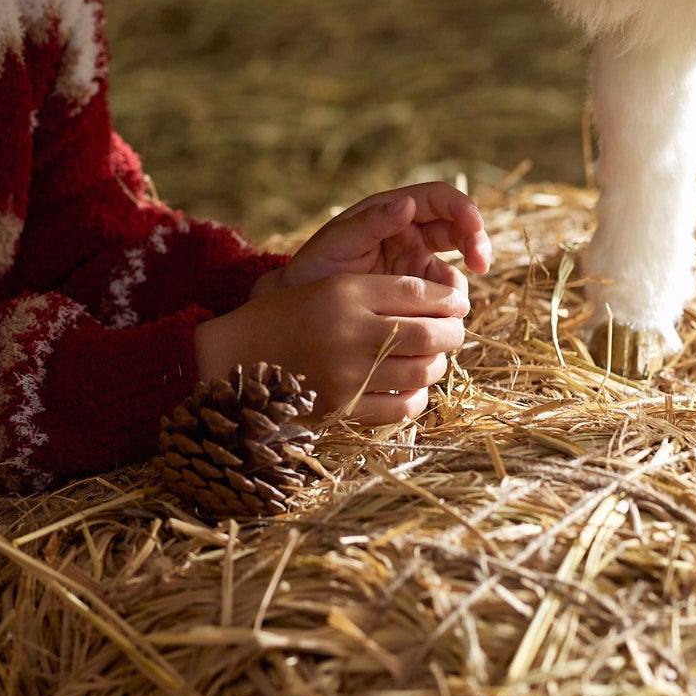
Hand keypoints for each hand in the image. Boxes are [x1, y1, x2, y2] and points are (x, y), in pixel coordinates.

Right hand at [194, 270, 467, 424]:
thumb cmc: (287, 316)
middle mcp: (350, 331)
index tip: (458, 300)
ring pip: (422, 371)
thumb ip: (380, 290)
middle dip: (453, 332)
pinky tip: (411, 386)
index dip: (448, 297)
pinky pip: (402, 407)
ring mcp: (347, 373)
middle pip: (430, 334)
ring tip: (432, 357)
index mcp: (345, 292)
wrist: (237, 356)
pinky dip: (417, 397)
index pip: (418, 293)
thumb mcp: (328, 287)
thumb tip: (440, 301)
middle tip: (454, 330)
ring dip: (437, 364)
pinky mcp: (343, 407)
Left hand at [252, 183, 490, 299]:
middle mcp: (411, 235)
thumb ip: (371, 223)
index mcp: (393, 212)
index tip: (473, 226)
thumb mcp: (338, 241)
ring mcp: (417, 267)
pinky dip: (448, 311)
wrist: (300, 309)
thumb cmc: (315, 267)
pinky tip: (442, 323)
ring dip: (460, 284)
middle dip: (476, 243)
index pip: (439, 200)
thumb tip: (408, 203)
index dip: (462, 208)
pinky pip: (443, 301)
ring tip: (451, 305)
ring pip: (455, 270)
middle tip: (481, 263)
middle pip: (459, 231)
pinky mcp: (417, 297)